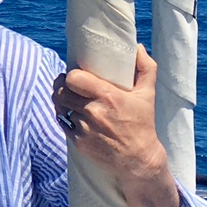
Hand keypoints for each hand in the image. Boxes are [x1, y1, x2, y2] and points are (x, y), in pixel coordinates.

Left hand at [53, 44, 180, 206]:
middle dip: (63, 86)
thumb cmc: (142, 124)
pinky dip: (64, 117)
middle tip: (68, 85)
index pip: (73, 78)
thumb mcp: (148, 95)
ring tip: (67, 97)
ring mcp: (84, 128)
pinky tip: (71, 114)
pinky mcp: (78, 142)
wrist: (139, 160)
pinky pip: (62, 122)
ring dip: (61, 100)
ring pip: (59, 106)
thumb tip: (137, 46)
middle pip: (61, 91)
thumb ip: (145, 67)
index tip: (77, 76)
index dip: (72, 75)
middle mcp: (93, 112)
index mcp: (108, 97)